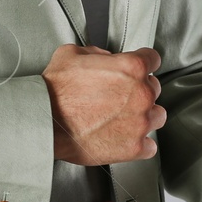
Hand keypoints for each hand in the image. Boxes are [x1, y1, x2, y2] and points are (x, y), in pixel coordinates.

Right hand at [42, 45, 165, 165]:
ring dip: (144, 116)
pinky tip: (125, 138)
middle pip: (154, 88)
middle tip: (120, 96)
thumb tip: (105, 59)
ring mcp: (140, 122)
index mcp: (131, 67)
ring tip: (125, 118)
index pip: (153, 59)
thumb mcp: (72, 54)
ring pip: (157, 116)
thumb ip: (98, 53)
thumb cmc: (55, 91)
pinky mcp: (133, 147)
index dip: (144, 62)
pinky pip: (149, 146)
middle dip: (139, 90)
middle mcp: (141, 94)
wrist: (45, 122)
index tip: (139, 69)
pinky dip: (139, 143)